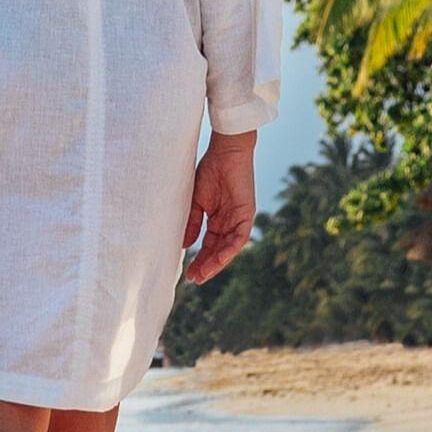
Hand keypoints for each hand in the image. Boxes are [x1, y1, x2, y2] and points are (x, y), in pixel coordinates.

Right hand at [182, 131, 257, 283]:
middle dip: (206, 266)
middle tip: (193, 279)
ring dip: (217, 263)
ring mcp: (239, 220)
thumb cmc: (210, 171)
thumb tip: (184, 246)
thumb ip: (192, 223)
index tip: (188, 274)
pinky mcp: (247, 215)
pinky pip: (240, 238)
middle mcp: (229, 223)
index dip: (199, 259)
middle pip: (218, 250)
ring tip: (203, 275)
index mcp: (217, 219)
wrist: (225, 152)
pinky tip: (219, 260)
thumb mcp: (196, 201)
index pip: (209, 245)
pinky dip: (230, 250)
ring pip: (229, 248)